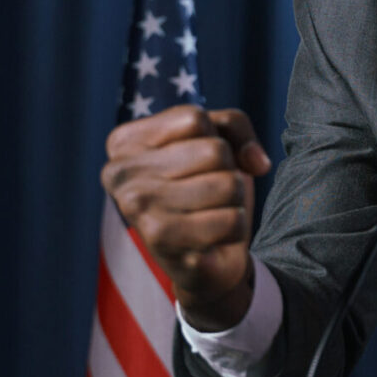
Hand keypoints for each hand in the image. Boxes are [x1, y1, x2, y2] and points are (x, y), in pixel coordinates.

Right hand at [101, 105, 272, 330]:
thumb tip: (257, 162)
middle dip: (229, 172)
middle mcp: (119, 173)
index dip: (217, 139)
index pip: (195, 119)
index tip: (200, 164)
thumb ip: (234, 127)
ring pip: (228, 184)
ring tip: (212, 213)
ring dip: (234, 201)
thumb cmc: (206, 189)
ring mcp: (135, 208)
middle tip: (210, 194)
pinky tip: (213, 237)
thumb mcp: (218, 140)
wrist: (206, 258)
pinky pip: (230, 220)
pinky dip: (235, 227)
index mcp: (123, 143)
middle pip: (215, 151)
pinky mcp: (160, 241)